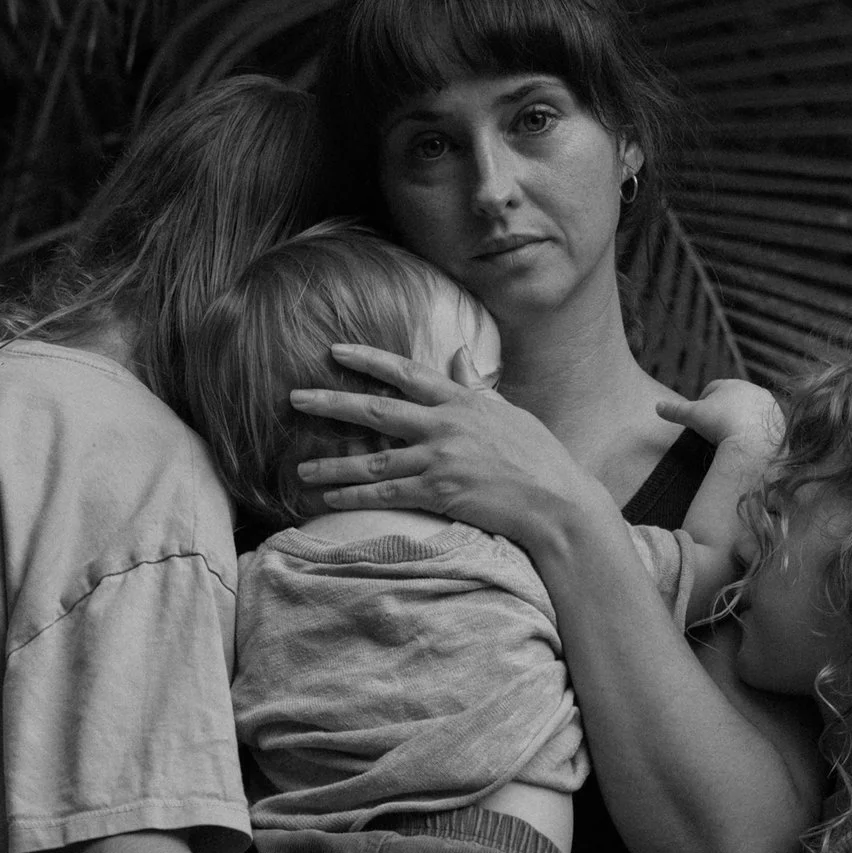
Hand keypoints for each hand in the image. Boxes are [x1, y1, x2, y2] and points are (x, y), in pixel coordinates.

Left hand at [291, 343, 588, 545]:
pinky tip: (328, 498)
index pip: (406, 373)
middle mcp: (445, 425)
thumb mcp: (508, 412)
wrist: (556, 500)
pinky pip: (386, 494)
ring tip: (301, 467)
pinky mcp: (439, 494)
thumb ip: (475, 386)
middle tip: (295, 398)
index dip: (368, 361)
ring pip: (373, 460)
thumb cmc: (538, 458)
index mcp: (462, 401)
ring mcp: (440, 460)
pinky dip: (355, 496)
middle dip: (331, 404)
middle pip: (377, 411)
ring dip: (333, 464)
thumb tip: (458, 353)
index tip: (335, 352)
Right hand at [656, 380, 784, 463]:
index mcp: (731, 384)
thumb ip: (675, 411)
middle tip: (715, 428)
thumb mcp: (693, 417)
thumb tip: (657, 407)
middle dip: (724, 409)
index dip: (703, 402)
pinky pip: (764, 423)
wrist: (754, 443)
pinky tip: (749, 442)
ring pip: (750, 409)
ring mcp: (768, 404)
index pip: (713, 389)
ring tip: (733, 436)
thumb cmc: (721, 426)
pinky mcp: (779, 419)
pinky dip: (756, 429)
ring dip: (742, 418)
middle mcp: (751, 389)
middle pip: (733, 397)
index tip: (700, 417)